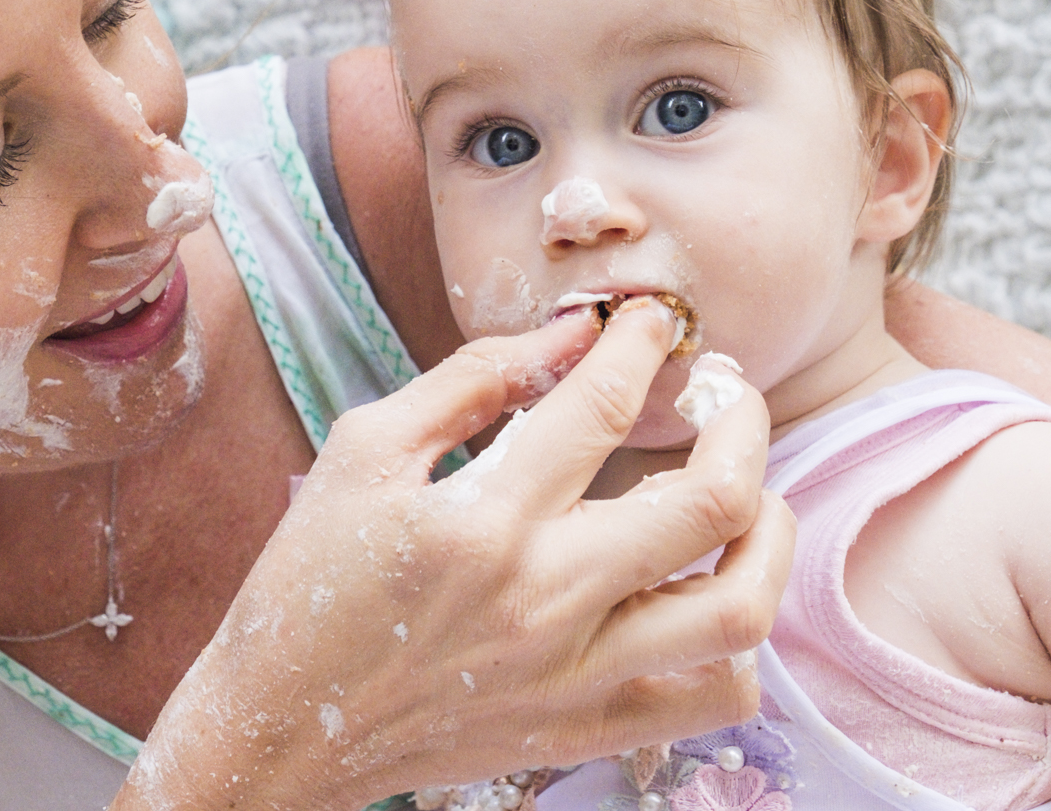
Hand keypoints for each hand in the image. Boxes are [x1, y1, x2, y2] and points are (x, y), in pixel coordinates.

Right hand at [116, 299, 794, 810]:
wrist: (281, 727)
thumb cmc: (311, 581)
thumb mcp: (365, 450)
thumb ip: (473, 380)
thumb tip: (572, 333)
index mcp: (481, 520)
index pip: (601, 405)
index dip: (640, 342)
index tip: (649, 319)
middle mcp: (544, 600)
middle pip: (708, 502)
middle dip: (741, 422)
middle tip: (727, 392)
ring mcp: (575, 677)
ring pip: (737, 611)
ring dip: (768, 537)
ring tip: (752, 496)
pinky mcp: (583, 731)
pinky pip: (712, 699)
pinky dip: (739, 644)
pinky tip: (707, 592)